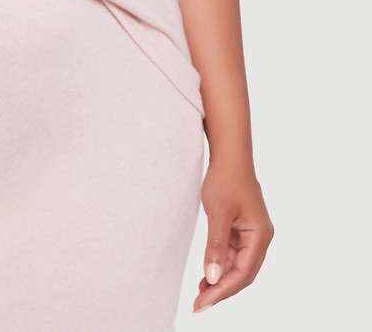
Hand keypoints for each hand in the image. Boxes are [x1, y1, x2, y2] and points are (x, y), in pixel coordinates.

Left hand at [193, 158, 273, 312]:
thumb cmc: (226, 179)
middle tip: (200, 305)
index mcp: (260, 236)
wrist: (229, 155)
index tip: (203, 303)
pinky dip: (220, 266)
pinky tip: (206, 275)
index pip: (243, 273)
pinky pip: (233, 255)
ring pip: (238, 266)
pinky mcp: (242, 229)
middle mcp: (260, 238)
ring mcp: (252, 234)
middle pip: (243, 274)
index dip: (223, 290)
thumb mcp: (218, 213)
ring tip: (200, 294)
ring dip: (220, 280)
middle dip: (222, 290)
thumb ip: (216, 246)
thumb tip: (212, 277)